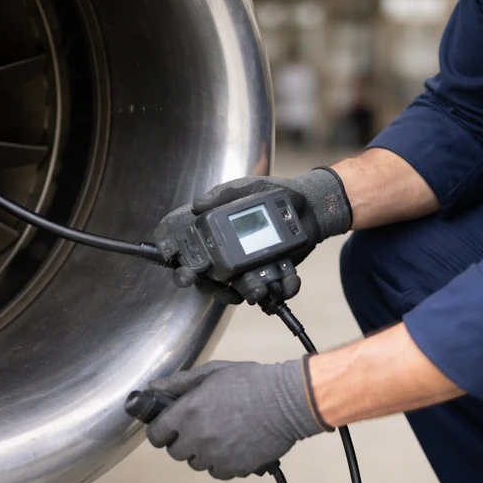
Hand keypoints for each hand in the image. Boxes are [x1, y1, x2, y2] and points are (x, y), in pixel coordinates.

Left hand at [143, 360, 333, 479]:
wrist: (287, 401)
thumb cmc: (250, 382)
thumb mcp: (212, 372)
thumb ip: (179, 383)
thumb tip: (153, 388)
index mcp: (187, 411)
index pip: (157, 434)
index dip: (160, 431)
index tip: (168, 428)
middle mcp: (197, 437)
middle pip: (175, 452)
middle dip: (182, 441)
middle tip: (198, 428)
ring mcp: (216, 456)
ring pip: (196, 463)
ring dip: (202, 453)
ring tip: (220, 435)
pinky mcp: (234, 468)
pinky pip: (218, 472)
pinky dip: (222, 463)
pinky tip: (232, 447)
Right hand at [157, 168, 351, 301]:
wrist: (309, 205)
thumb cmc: (270, 193)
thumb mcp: (245, 188)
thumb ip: (222, 195)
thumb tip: (197, 205)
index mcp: (214, 235)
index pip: (186, 249)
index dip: (174, 257)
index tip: (174, 261)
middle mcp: (227, 255)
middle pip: (206, 278)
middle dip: (203, 285)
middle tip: (202, 281)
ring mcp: (248, 268)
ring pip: (239, 290)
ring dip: (246, 293)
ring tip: (258, 290)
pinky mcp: (273, 275)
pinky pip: (275, 290)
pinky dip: (283, 289)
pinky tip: (288, 282)